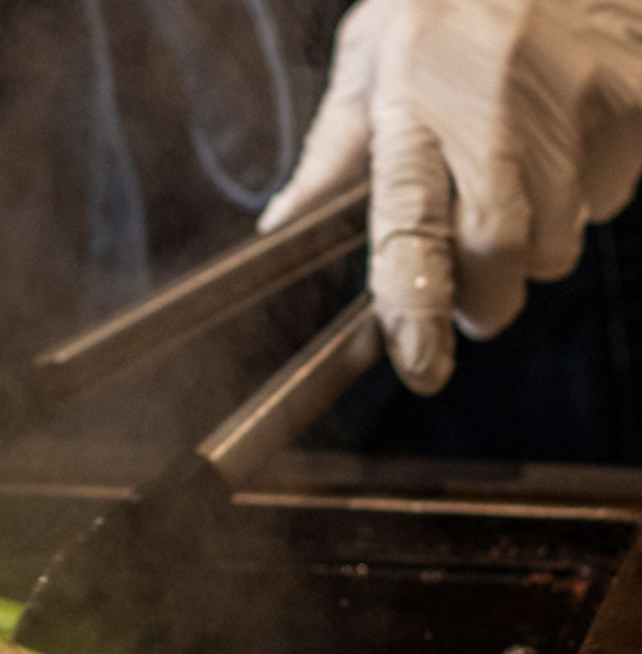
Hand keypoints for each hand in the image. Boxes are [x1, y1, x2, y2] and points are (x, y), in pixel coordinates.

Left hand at [258, 0, 641, 393]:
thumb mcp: (372, 51)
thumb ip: (335, 149)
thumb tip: (284, 225)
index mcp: (413, 97)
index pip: (411, 227)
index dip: (416, 308)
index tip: (420, 364)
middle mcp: (496, 104)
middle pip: (500, 255)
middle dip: (485, 296)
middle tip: (472, 295)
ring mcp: (577, 100)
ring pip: (561, 237)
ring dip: (535, 242)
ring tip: (515, 177)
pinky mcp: (635, 97)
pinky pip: (611, 195)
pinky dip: (586, 193)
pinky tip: (563, 140)